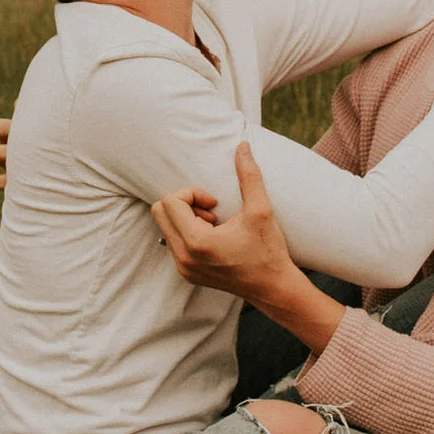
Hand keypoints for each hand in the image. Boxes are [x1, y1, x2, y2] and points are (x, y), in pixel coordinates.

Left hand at [152, 145, 345, 353]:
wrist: (273, 288)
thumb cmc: (268, 251)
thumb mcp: (261, 210)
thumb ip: (249, 176)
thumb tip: (242, 146)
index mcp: (197, 243)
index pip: (169, 202)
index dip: (191, 193)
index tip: (214, 202)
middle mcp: (183, 258)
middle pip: (159, 212)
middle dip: (184, 203)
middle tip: (211, 211)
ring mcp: (183, 268)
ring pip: (164, 227)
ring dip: (186, 218)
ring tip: (215, 224)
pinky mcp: (186, 273)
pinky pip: (172, 242)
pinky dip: (187, 232)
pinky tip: (214, 237)